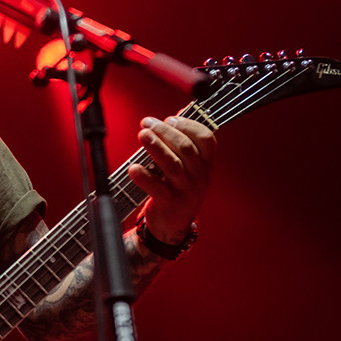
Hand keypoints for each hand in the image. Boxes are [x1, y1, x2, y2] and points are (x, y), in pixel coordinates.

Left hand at [128, 115, 215, 243]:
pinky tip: (134, 167)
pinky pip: (156, 187)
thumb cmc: (178, 189)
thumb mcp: (188, 168)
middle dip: (164, 132)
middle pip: (185, 148)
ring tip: (142, 135)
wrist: (173, 225)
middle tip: (147, 123)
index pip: (206, 139)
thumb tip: (177, 115)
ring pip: (172, 164)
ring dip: (155, 147)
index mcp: (206, 164)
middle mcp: (199, 176)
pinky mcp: (170, 203)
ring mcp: (186, 190)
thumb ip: (183, 144)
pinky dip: (144, 176)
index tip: (170, 118)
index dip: (188, 125)